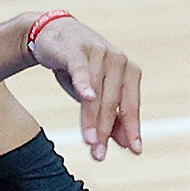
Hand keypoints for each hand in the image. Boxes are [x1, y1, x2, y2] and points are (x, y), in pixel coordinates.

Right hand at [26, 16, 141, 160]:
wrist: (53, 35)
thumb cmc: (80, 68)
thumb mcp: (96, 94)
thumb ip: (111, 115)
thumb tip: (125, 143)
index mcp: (129, 73)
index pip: (131, 107)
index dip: (132, 130)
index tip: (135, 152)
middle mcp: (119, 62)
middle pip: (114, 103)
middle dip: (106, 131)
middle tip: (99, 155)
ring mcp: (99, 53)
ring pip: (97, 92)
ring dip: (93, 118)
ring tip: (90, 141)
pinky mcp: (77, 50)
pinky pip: (82, 69)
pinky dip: (85, 83)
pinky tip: (87, 97)